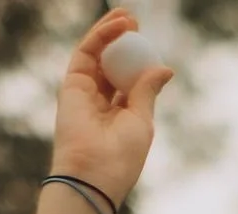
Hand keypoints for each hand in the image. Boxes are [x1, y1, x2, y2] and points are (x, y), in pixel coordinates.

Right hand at [50, 12, 172, 207]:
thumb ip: (148, 91)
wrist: (93, 173)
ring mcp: (85, 92)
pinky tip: (119, 26)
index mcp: (120, 115)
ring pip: (97, 54)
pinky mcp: (72, 84)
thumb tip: (165, 68)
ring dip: (111, 32)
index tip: (149, 43)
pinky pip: (87, 53)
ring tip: (129, 17)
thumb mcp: (142, 121)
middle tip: (136, 22)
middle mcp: (101, 102)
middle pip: (111, 64)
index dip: (137, 60)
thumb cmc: (121, 156)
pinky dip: (102, 36)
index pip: (128, 81)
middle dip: (123, 41)